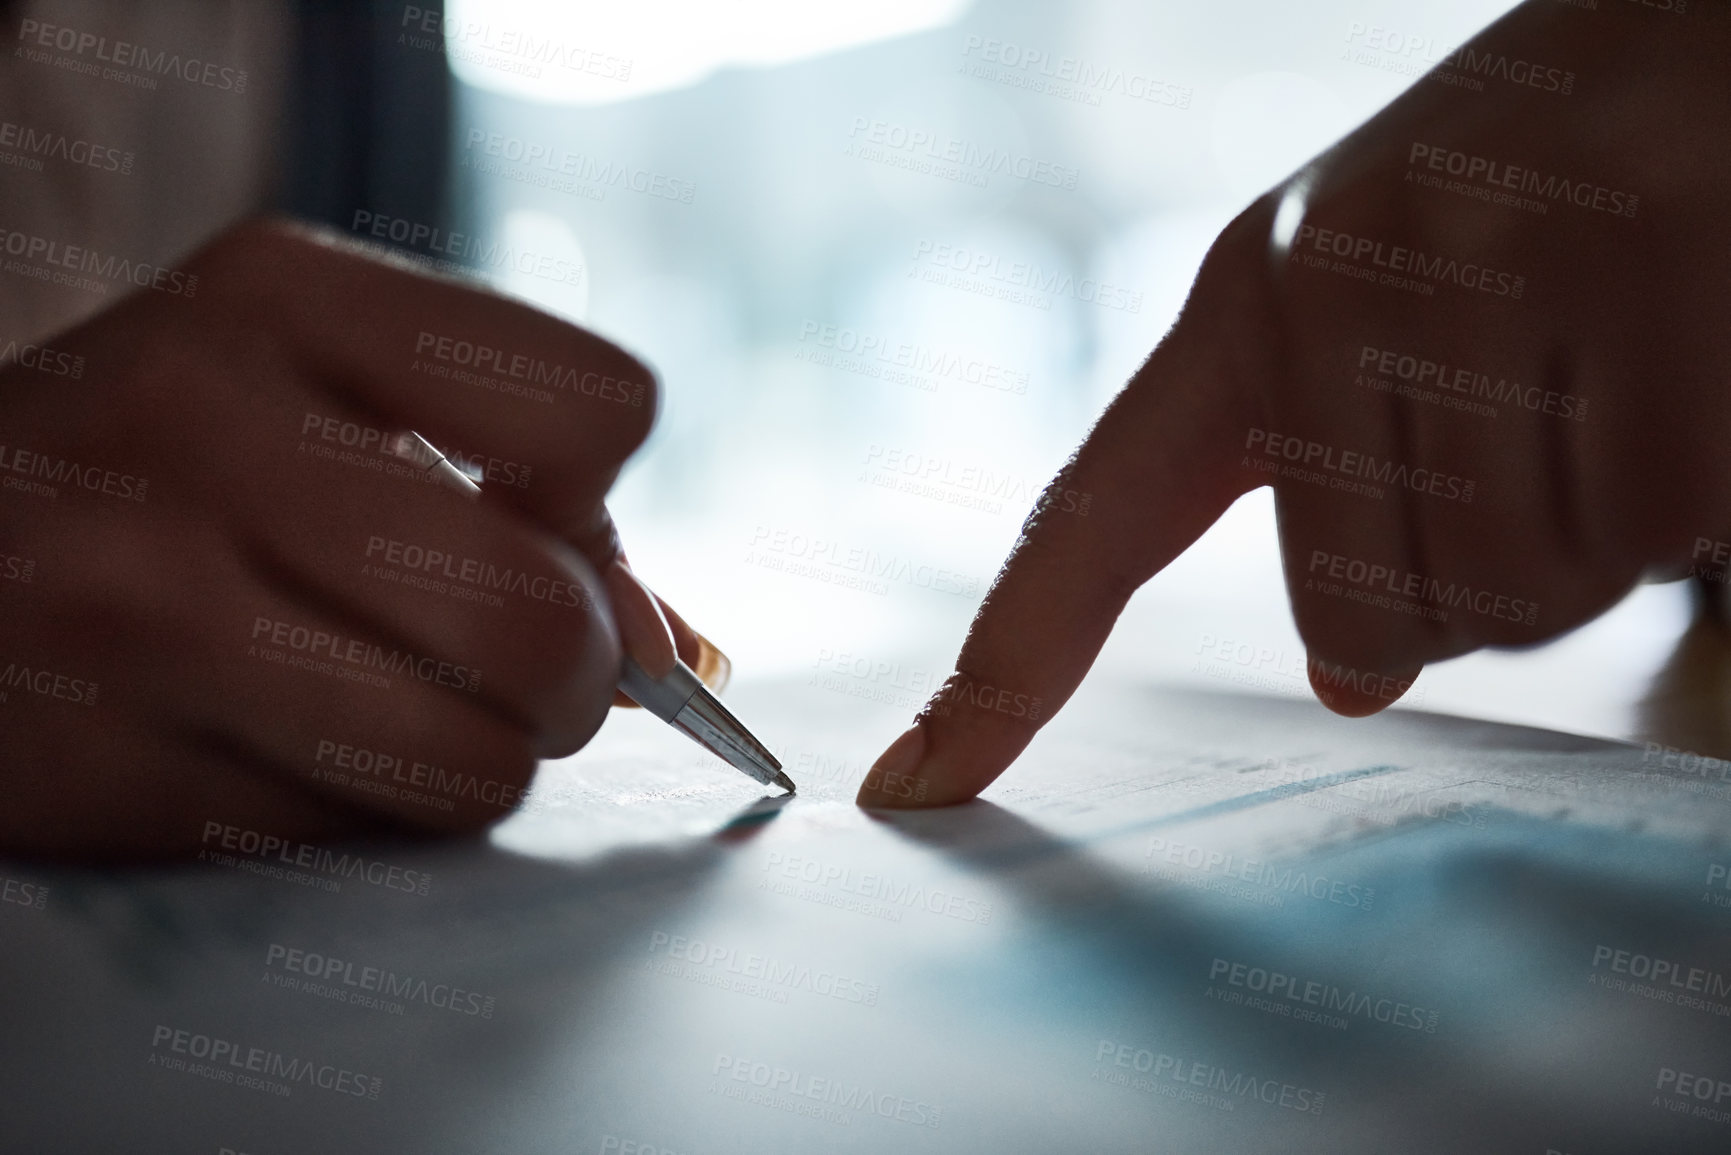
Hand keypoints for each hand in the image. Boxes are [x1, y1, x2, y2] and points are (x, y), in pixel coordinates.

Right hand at [0, 218, 675, 858]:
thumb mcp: (316, 399)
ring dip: (473, 761)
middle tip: (518, 674)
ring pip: (468, 757)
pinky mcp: (92, 759)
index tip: (530, 516)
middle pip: (539, 612)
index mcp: (287, 295)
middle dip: (569, 677)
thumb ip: (526, 500)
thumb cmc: (160, 471)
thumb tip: (675, 653)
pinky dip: (350, 809)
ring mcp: (132, 596)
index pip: (594, 406)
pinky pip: (346, 833)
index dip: (591, 497)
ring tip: (395, 710)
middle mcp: (199, 424)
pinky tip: (267, 740)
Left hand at [859, 0, 1730, 807]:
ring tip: (1611, 387)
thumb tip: (1353, 680)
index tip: (907, 789)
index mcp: (1244, 305)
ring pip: (1517, 601)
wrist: (1689, 43)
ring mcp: (1472, 261)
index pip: (1085, 524)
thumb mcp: (1393, 328)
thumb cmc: (1543, 210)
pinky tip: (1685, 366)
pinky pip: (1656, 524)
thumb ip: (1341, 499)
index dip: (1000, 674)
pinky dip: (1693, 498)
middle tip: (1539, 443)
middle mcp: (1326, 274)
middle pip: (1365, 632)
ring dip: (1592, 544)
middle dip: (1472, 598)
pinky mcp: (1638, 259)